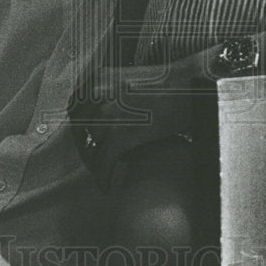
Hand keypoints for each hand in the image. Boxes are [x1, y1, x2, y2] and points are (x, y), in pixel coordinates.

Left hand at [69, 57, 212, 191]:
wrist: (190, 86)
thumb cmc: (169, 85)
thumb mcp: (129, 80)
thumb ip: (109, 94)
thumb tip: (97, 121)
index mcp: (98, 79)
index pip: (75, 107)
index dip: (78, 127)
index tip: (84, 140)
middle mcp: (98, 94)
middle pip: (81, 129)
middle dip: (87, 148)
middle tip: (95, 162)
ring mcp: (109, 114)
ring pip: (92, 148)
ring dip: (97, 163)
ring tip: (107, 173)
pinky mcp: (122, 134)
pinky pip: (105, 162)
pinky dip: (105, 177)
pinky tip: (109, 186)